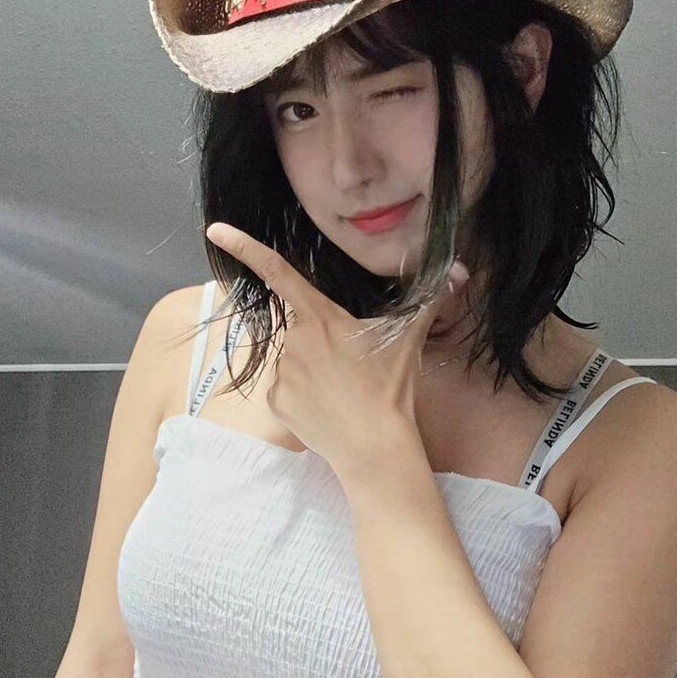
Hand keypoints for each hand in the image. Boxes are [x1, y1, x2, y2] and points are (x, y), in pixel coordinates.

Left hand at [204, 222, 469, 470]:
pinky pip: (286, 389)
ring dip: (312, 368)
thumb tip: (460, 271)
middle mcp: (292, 340)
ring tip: (342, 390)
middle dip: (318, 339)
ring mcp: (281, 373)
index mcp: (319, 316)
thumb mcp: (408, 339)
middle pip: (297, 326)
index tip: (216, 230)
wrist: (374, 446)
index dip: (245, 248)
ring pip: (293, 359)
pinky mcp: (276, 402)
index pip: (277, 272)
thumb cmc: (390, 388)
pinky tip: (327, 407)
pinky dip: (303, 394)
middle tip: (350, 365)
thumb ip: (427, 299)